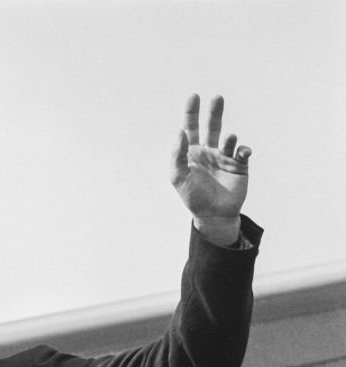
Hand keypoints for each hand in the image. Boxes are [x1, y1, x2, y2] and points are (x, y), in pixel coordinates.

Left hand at [170, 95, 250, 240]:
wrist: (212, 215)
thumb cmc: (192, 196)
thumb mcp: (178, 177)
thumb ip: (177, 155)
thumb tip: (180, 132)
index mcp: (192, 152)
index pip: (190, 128)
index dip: (191, 112)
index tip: (194, 96)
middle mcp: (209, 151)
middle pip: (212, 126)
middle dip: (214, 112)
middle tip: (217, 97)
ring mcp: (224, 157)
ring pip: (228, 139)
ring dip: (229, 137)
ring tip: (229, 138)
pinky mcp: (239, 166)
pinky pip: (242, 152)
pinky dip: (243, 149)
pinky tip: (242, 152)